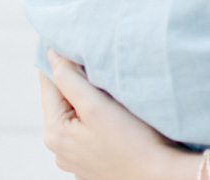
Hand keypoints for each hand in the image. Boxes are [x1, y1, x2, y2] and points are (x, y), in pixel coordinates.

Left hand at [40, 51, 196, 179]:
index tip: (79, 42)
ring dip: (89, 99)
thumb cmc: (132, 143)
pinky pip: (88, 130)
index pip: (48, 81)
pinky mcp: (92, 163)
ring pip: (76, 114)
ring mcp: (75, 158)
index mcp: (54, 132)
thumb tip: (51, 53)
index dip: (62, 59)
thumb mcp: (96, 105)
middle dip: (77, 80)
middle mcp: (59, 149)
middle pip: (62, 98)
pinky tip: (117, 116)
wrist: (161, 178)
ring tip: (111, 90)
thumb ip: (69, 78)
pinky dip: (98, 118)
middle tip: (101, 65)